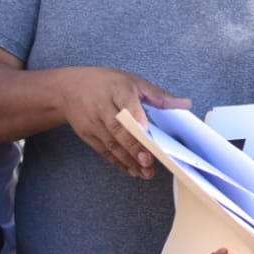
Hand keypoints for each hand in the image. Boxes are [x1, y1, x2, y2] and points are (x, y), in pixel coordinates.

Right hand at [59, 67, 190, 178]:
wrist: (68, 89)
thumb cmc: (107, 84)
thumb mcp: (133, 82)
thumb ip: (159, 96)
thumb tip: (185, 105)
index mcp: (117, 89)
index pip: (127, 103)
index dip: (136, 117)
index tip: (146, 131)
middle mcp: (102, 106)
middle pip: (119, 128)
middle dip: (134, 146)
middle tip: (149, 161)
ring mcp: (93, 122)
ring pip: (111, 143)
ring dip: (129, 159)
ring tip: (145, 172)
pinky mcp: (87, 134)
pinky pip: (104, 151)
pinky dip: (118, 162)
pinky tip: (132, 170)